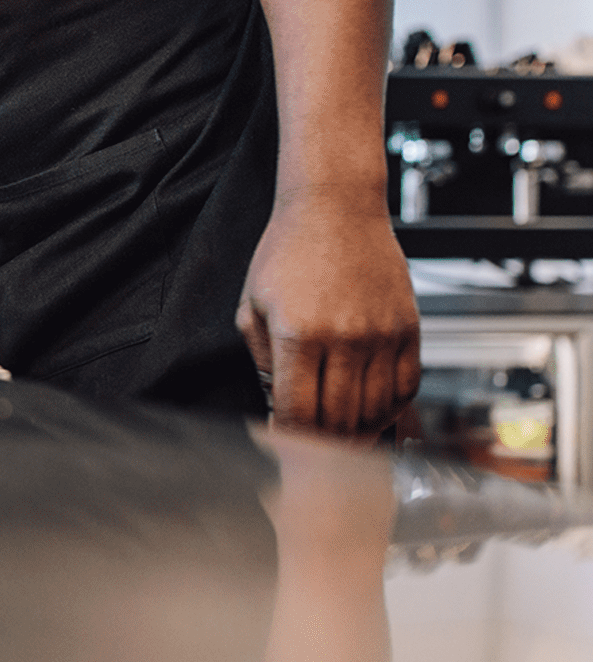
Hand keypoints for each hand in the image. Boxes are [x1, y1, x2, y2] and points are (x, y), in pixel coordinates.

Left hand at [236, 187, 420, 436]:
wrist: (335, 208)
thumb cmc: (288, 252)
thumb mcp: (253, 304)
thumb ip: (262, 359)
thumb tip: (278, 404)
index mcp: (298, 333)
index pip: (297, 411)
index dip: (289, 439)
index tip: (283, 446)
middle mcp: (344, 337)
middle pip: (339, 420)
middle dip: (322, 445)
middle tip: (313, 453)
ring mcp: (381, 334)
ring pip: (376, 410)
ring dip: (358, 433)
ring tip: (342, 439)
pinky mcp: (408, 328)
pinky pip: (407, 387)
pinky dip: (391, 410)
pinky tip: (373, 414)